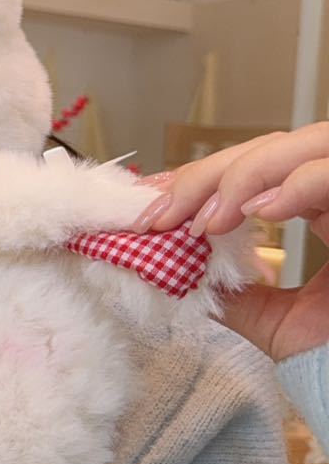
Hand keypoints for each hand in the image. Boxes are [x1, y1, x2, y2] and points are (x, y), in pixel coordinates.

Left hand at [130, 125, 328, 361]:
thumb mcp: (280, 322)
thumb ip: (235, 292)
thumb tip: (175, 269)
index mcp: (327, 210)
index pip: (258, 168)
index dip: (201, 180)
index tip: (153, 210)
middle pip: (275, 147)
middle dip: (208, 175)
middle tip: (163, 214)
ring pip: (310, 142)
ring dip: (247, 174)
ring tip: (208, 220)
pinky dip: (299, 182)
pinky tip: (262, 211)